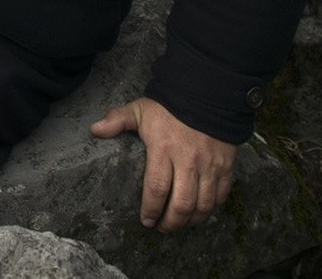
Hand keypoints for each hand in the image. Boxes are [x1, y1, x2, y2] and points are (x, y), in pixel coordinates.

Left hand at [90, 96, 235, 232]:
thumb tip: (94, 130)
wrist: (207, 94)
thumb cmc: (169, 105)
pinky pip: (221, 195)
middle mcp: (188, 161)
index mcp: (163, 149)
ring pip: (203, 204)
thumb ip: (117, 120)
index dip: (151, 209)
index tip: (146, 220)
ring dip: (191, 220)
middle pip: (182, 204)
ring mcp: (210, 165)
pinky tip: (201, 211)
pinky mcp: (226, 166)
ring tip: (180, 224)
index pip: (156, 188)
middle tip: (162, 228)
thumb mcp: (140, 109)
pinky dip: (211, 208)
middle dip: (171, 222)